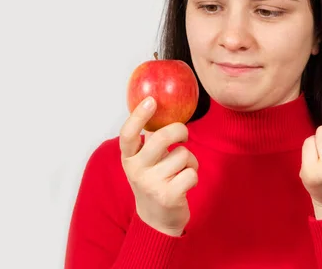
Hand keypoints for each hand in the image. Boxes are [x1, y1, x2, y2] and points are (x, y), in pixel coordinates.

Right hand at [119, 96, 198, 235]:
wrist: (156, 221)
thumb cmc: (154, 181)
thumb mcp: (144, 162)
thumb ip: (149, 141)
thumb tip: (160, 107)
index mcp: (129, 158)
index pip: (128, 134)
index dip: (138, 115)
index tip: (151, 100)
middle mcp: (136, 170)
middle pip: (161, 138)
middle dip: (179, 131)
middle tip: (184, 135)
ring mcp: (151, 184)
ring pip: (183, 155)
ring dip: (189, 160)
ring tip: (182, 171)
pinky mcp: (168, 196)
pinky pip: (191, 173)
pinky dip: (194, 175)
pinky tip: (185, 183)